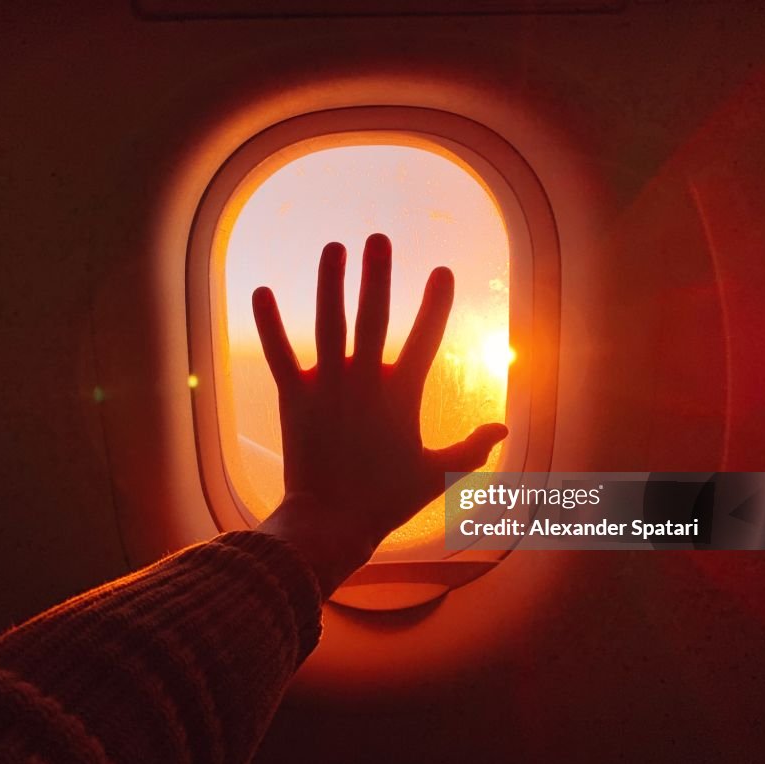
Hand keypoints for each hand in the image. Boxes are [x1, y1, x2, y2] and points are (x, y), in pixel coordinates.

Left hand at [254, 233, 507, 596]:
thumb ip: (472, 448)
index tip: (442, 270)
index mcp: (401, 395)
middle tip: (378, 238)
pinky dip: (269, 324)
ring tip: (333, 248)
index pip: (425, 338)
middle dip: (377, 275)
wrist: (331, 524)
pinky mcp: (295, 398)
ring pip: (329, 325)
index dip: (436, 303)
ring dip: (330, 284)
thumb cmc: (386, 500)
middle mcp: (365, 382)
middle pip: (373, 318)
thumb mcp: (437, 474)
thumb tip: (504, 428)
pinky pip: (280, 354)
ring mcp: (327, 387)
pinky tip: (261, 290)